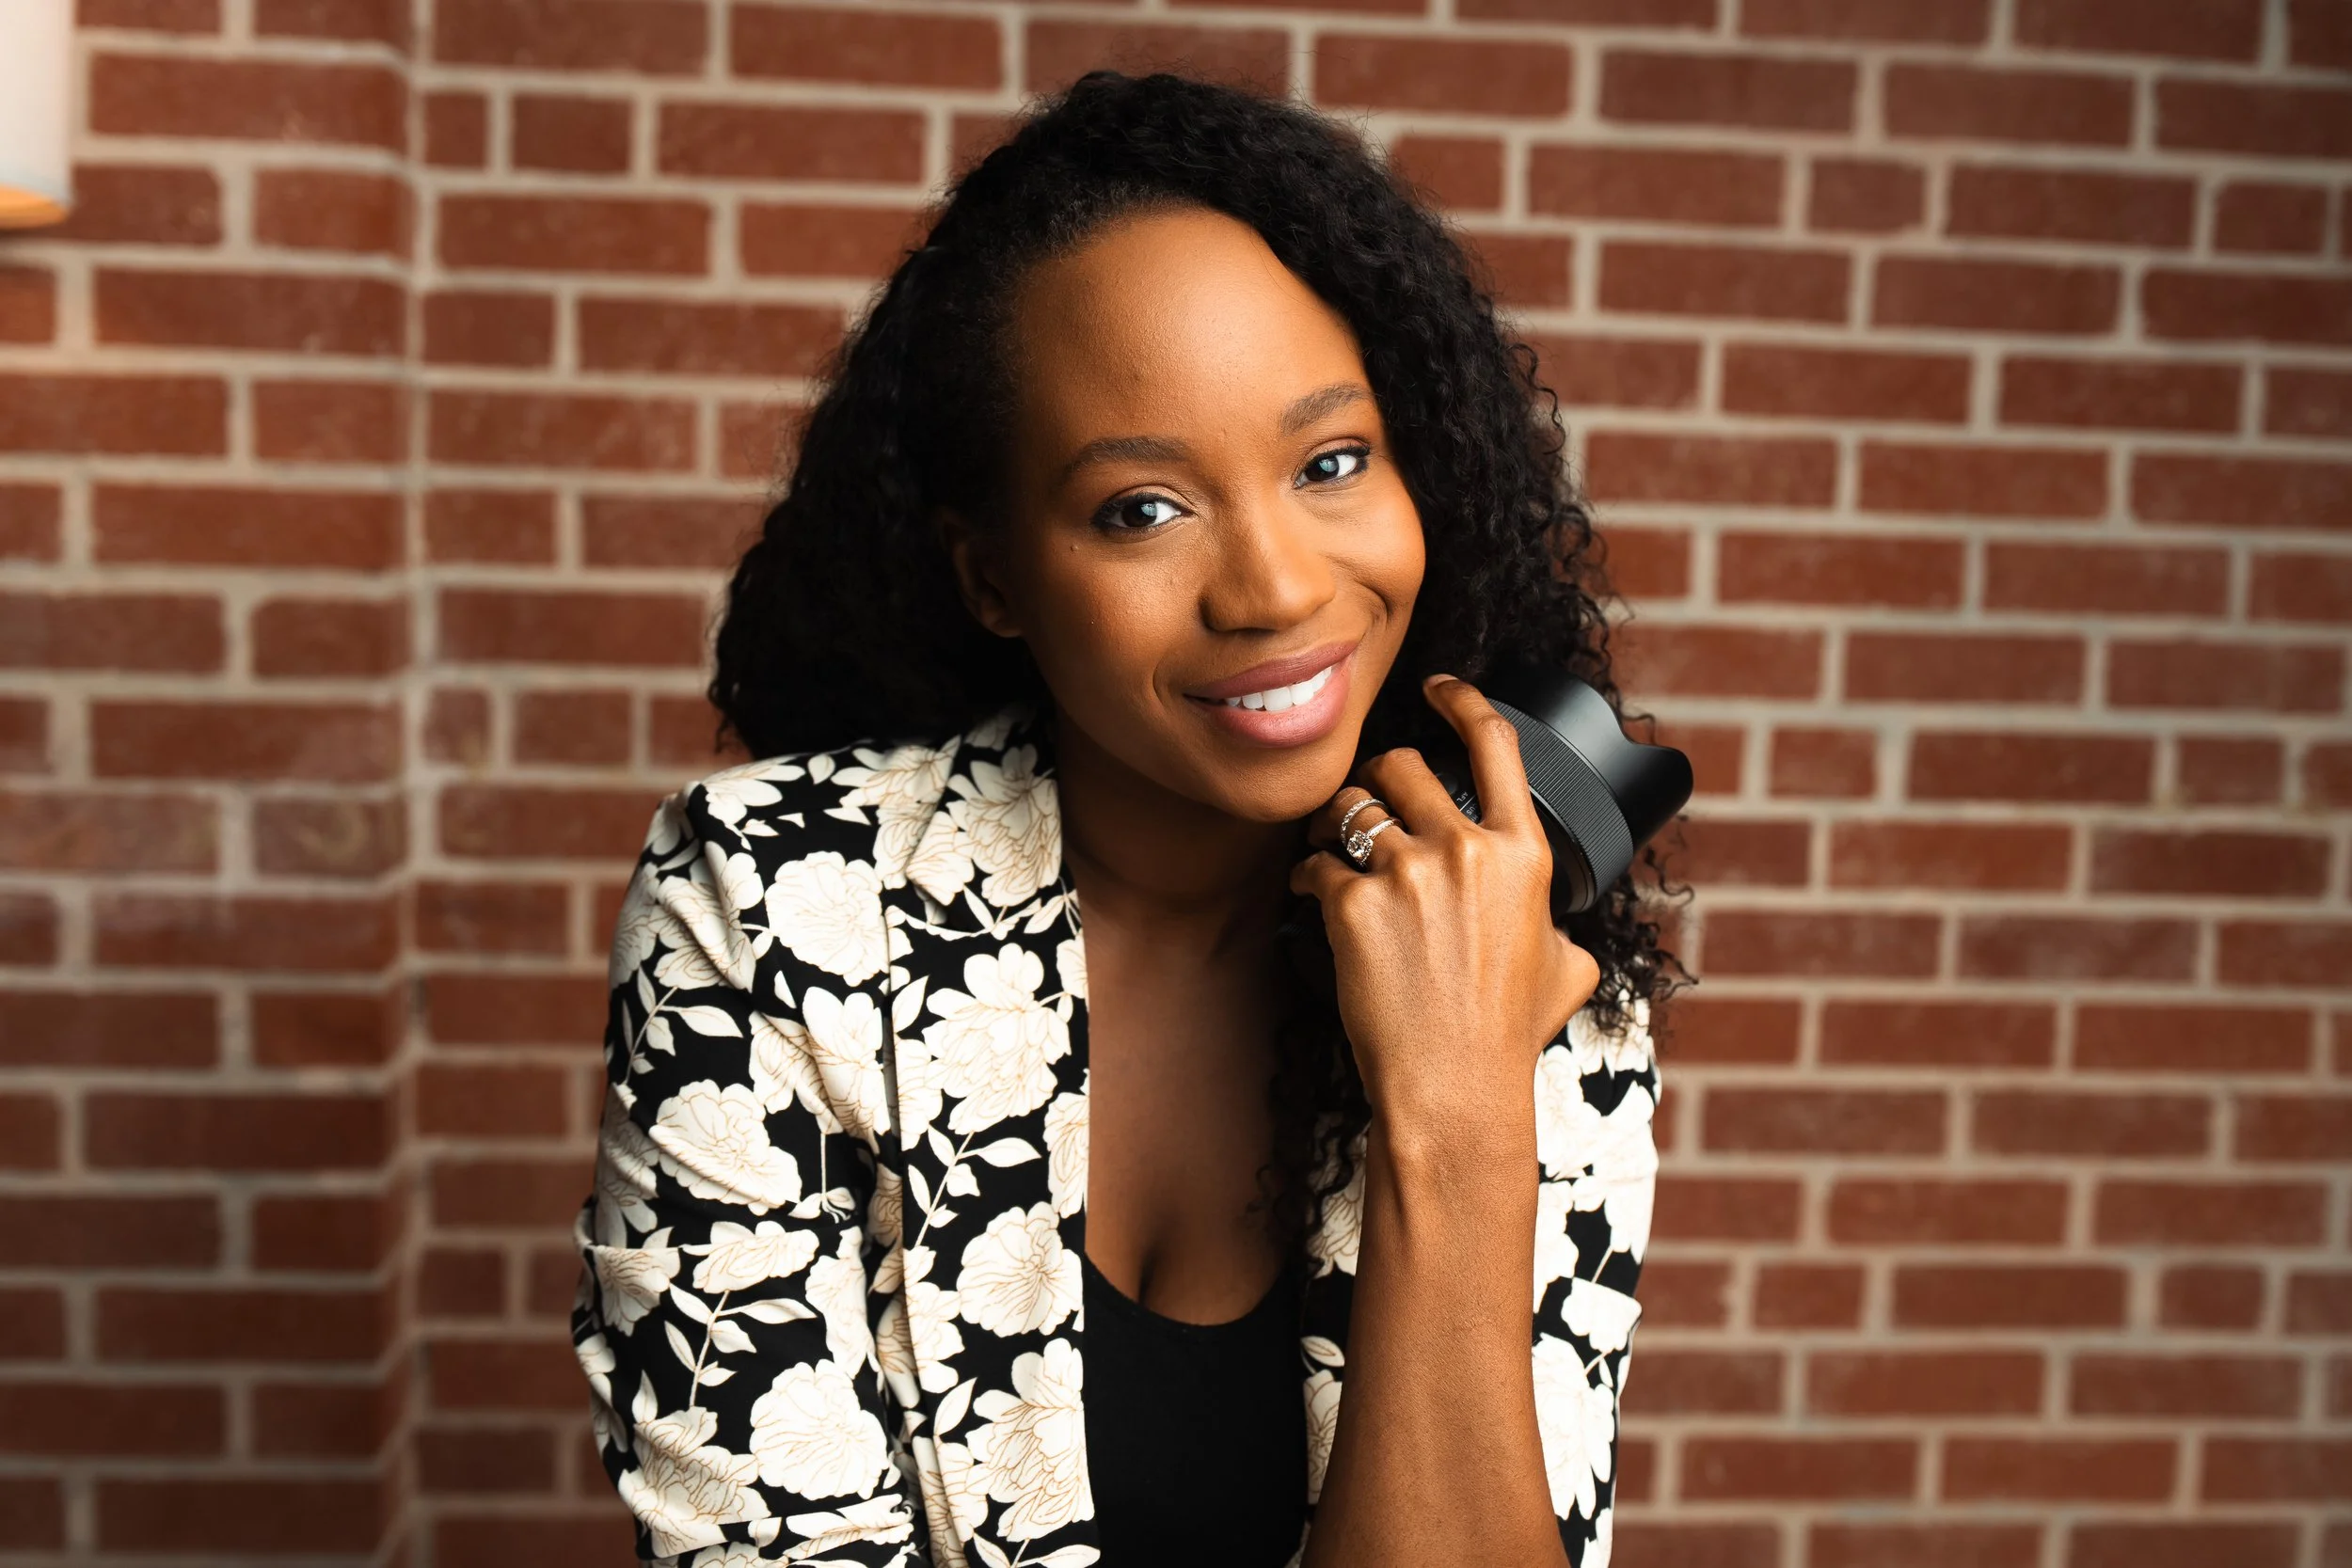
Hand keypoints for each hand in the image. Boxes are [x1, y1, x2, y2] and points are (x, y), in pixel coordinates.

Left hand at [1290, 674, 1600, 1148]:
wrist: (1454, 1089)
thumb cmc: (1507, 1035)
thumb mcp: (1566, 971)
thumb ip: (1561, 929)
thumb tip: (1558, 927)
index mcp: (1522, 854)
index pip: (1494, 744)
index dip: (1462, 700)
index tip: (1438, 687)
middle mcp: (1465, 850)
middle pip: (1402, 764)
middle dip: (1378, 776)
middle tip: (1366, 803)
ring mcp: (1406, 874)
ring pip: (1350, 804)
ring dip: (1333, 819)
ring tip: (1330, 843)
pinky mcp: (1351, 905)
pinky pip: (1315, 863)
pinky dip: (1308, 876)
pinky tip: (1314, 897)